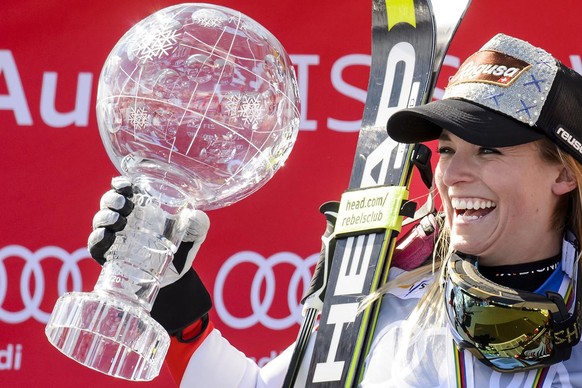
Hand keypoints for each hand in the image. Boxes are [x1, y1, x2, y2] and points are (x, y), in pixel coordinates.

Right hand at [88, 176, 211, 337]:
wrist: (176, 279)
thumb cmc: (182, 248)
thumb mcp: (194, 233)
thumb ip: (198, 223)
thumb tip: (194, 216)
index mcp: (142, 207)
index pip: (124, 189)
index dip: (121, 184)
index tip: (126, 186)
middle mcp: (125, 219)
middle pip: (108, 202)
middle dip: (113, 199)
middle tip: (126, 206)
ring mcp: (114, 237)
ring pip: (100, 221)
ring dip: (106, 217)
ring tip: (119, 220)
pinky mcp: (108, 257)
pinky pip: (95, 245)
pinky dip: (97, 239)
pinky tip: (106, 236)